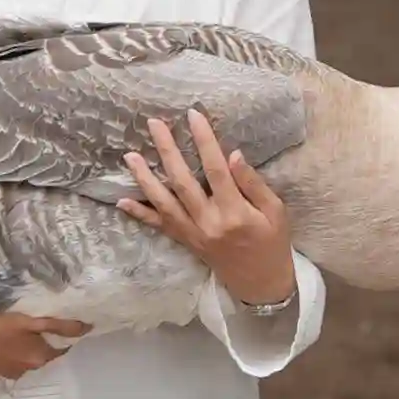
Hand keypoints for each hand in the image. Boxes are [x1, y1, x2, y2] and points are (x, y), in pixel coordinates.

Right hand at [0, 284, 89, 381]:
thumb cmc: (0, 323)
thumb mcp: (33, 321)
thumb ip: (61, 326)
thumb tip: (88, 329)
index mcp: (37, 359)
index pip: (58, 351)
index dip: (59, 340)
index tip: (56, 330)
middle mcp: (23, 371)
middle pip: (37, 358)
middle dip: (37, 347)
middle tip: (30, 330)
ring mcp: (2, 373)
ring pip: (16, 363)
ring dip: (17, 354)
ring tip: (9, 337)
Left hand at [119, 108, 296, 306]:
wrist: (261, 284)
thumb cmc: (273, 243)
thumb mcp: (275, 212)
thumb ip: (252, 183)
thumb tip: (233, 154)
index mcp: (234, 213)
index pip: (215, 170)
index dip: (204, 141)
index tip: (193, 115)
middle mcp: (208, 223)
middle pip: (182, 181)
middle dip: (167, 150)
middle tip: (154, 124)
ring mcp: (193, 234)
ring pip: (164, 203)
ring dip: (145, 178)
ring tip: (130, 156)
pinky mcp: (186, 242)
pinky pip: (160, 226)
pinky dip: (140, 214)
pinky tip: (122, 201)